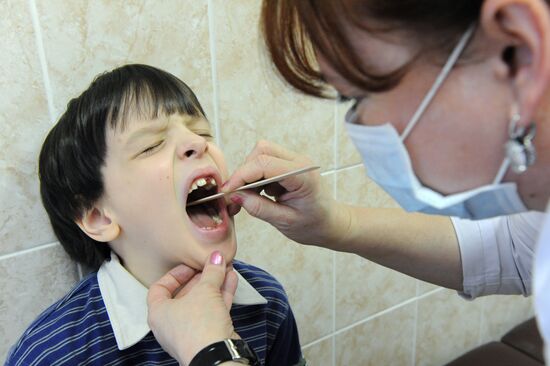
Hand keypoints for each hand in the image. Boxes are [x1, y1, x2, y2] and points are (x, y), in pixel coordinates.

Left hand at [147, 251, 238, 364]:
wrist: (216, 356)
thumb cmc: (199, 325)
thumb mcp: (205, 290)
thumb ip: (211, 271)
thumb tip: (216, 256)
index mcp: (159, 313)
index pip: (160, 288)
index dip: (176, 274)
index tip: (191, 265)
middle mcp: (171, 324)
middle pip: (185, 294)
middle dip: (201, 277)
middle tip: (212, 265)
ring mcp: (189, 331)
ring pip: (202, 302)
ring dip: (214, 285)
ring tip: (226, 268)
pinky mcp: (206, 336)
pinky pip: (212, 311)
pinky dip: (221, 296)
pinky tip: (231, 280)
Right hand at [222, 140, 351, 248]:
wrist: (331, 223)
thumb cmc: (314, 225)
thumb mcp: (285, 222)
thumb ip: (259, 208)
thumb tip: (235, 197)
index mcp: (302, 176)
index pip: (264, 164)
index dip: (241, 176)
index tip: (227, 192)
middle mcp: (299, 162)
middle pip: (261, 152)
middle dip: (244, 172)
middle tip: (235, 196)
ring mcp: (294, 161)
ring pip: (261, 154)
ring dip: (249, 175)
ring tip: (247, 198)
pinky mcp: (288, 165)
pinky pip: (265, 163)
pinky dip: (255, 177)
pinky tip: (258, 195)